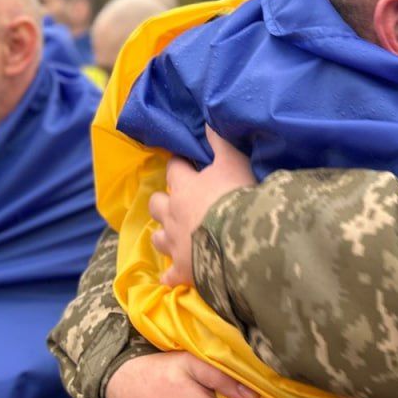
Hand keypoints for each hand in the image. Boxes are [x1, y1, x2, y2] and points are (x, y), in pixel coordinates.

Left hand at [148, 125, 254, 286]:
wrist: (241, 240)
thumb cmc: (237, 196)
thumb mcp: (233, 162)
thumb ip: (220, 142)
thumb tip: (206, 120)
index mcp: (184, 187)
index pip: (175, 169)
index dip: (179, 164)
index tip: (184, 163)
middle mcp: (173, 214)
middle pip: (156, 204)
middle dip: (163, 201)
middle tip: (175, 201)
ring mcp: (175, 244)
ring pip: (157, 237)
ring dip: (163, 235)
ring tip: (172, 235)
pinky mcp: (182, 270)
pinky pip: (170, 276)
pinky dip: (171, 276)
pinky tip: (172, 277)